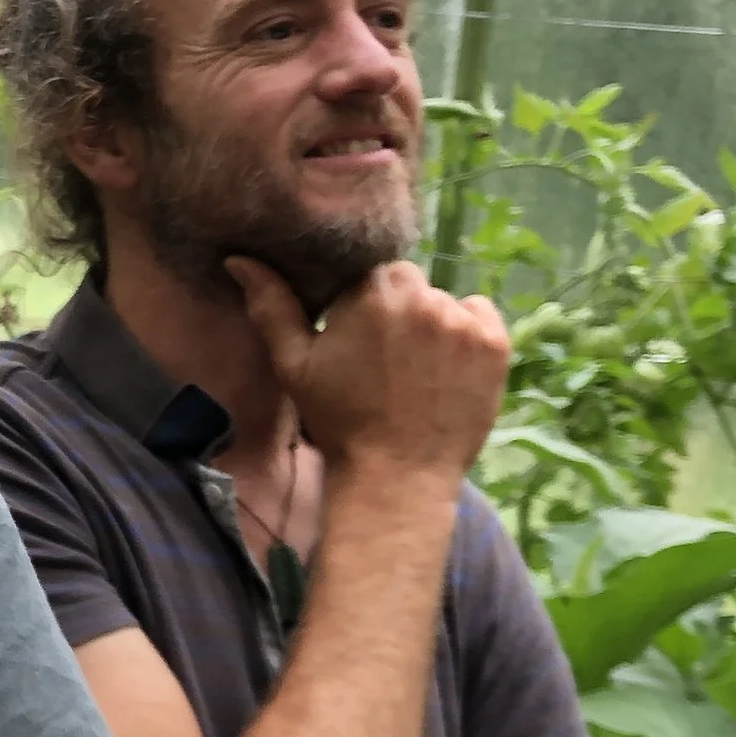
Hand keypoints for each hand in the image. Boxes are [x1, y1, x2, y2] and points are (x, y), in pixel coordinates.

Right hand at [226, 256, 508, 484]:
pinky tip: (448, 370)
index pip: (369, 272)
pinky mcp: (495, 343)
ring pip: (443, 302)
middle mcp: (421, 296)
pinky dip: (467, 335)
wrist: (396, 477)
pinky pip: (480, 316)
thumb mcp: (294, 365)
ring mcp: (463, 320)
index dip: (362, 305)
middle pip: (409, 283)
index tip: (358, 339)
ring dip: (432, 324)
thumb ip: (272, 306)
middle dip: (398, 309)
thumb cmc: (338, 422)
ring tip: (418, 371)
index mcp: (370, 292)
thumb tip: (240, 259)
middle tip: (387, 358)